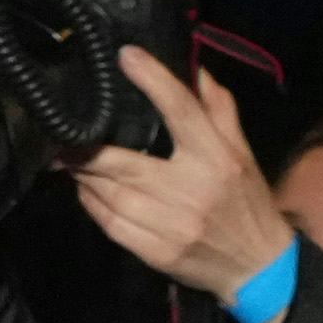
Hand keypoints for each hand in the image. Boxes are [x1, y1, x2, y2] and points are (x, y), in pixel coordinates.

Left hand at [65, 46, 296, 307]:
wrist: (256, 266)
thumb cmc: (246, 202)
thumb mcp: (242, 152)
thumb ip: (219, 110)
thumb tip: (195, 69)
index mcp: (217, 157)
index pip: (182, 110)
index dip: (153, 80)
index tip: (126, 56)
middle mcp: (192, 189)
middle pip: (125, 163)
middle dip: (88, 150)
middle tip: (65, 135)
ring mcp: (171, 224)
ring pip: (110, 195)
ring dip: (84, 177)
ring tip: (70, 161)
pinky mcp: (155, 252)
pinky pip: (110, 224)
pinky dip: (92, 205)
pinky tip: (86, 191)